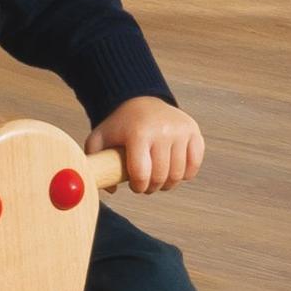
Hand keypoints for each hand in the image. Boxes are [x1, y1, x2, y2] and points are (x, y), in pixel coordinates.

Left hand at [86, 97, 202, 194]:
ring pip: (178, 174)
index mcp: (139, 133)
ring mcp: (180, 130)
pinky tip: (174, 170)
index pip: (142, 174)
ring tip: (158, 179)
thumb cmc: (120, 125)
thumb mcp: (100, 139)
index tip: (135, 185)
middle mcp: (162, 130)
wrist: (141, 100)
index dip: (138, 186)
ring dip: (168, 183)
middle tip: (146, 185)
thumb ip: (96, 163)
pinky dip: (186, 173)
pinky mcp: (193, 131)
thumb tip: (111, 189)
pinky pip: (194, 164)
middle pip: (161, 177)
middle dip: (152, 187)